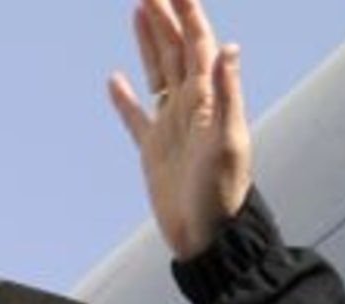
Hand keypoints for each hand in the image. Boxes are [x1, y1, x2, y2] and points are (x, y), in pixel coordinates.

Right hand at [108, 0, 251, 259]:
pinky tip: (114, 81)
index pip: (197, 43)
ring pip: (157, 72)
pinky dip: (124, 98)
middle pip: (175, 49)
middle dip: (164, 14)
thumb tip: (229, 48)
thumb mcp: (228, 141)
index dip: (186, 11)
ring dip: (148, 40)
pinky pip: (135, 118)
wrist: (210, 239)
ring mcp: (172, 128)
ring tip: (139, 9)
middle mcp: (192, 108)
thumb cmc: (223, 194)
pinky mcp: (154, 152)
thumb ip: (227, 93)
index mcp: (208, 101)